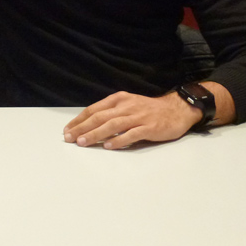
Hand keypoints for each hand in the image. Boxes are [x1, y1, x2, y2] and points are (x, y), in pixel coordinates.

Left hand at [63, 91, 202, 149]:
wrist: (177, 109)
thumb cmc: (149, 110)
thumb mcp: (127, 104)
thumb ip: (111, 112)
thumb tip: (89, 125)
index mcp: (119, 99)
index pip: (94, 109)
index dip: (79, 120)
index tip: (68, 130)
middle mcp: (126, 106)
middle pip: (100, 117)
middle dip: (82, 128)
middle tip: (69, 138)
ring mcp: (138, 116)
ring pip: (112, 125)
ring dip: (95, 134)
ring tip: (83, 142)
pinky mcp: (150, 127)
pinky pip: (131, 134)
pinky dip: (118, 140)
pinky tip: (108, 146)